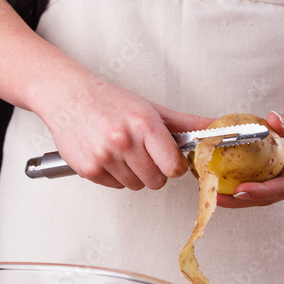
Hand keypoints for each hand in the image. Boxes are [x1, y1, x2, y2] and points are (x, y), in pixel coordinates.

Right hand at [40, 74, 213, 189]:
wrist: (68, 97)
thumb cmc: (109, 101)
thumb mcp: (150, 108)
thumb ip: (185, 123)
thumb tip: (215, 127)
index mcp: (143, 124)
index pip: (173, 166)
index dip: (175, 166)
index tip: (170, 160)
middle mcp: (123, 141)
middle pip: (156, 181)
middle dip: (155, 171)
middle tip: (144, 154)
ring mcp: (104, 157)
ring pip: (135, 185)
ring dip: (134, 174)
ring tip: (123, 152)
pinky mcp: (89, 169)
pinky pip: (115, 186)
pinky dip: (115, 176)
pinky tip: (109, 156)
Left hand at [217, 97, 283, 207]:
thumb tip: (272, 121)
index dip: (261, 191)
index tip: (240, 190)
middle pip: (268, 196)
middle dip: (241, 199)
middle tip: (217, 197)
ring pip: (263, 189)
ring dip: (238, 192)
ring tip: (214, 189)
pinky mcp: (281, 168)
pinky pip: (261, 176)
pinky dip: (242, 176)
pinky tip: (222, 172)